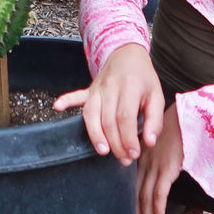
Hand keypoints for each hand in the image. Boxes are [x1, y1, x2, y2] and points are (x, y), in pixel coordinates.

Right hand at [53, 43, 163, 164]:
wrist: (127, 53)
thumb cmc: (143, 78)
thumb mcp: (157, 95)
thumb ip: (155, 119)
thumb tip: (150, 142)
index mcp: (130, 87)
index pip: (125, 116)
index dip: (128, 138)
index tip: (134, 153)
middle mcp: (111, 87)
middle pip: (108, 119)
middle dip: (115, 143)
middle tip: (124, 159)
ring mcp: (97, 88)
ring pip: (91, 113)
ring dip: (95, 133)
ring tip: (102, 150)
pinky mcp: (89, 90)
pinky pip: (76, 95)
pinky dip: (66, 100)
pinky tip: (57, 107)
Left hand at [136, 103, 183, 213]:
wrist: (187, 116)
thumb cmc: (175, 128)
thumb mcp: (159, 142)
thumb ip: (153, 157)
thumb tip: (153, 175)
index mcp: (141, 156)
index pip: (131, 185)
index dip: (131, 204)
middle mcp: (145, 161)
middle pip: (136, 193)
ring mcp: (156, 165)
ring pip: (146, 196)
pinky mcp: (168, 167)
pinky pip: (159, 193)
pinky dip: (158, 208)